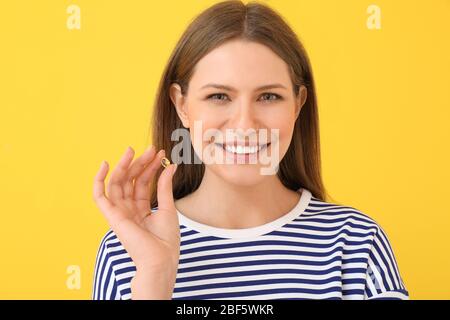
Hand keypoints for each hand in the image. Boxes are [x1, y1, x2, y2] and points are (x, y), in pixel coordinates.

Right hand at [93, 146, 179, 298]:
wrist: (161, 258)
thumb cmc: (166, 239)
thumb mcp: (167, 208)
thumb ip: (164, 186)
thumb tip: (170, 166)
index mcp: (140, 208)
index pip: (142, 182)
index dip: (150, 167)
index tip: (160, 153)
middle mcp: (128, 209)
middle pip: (130, 180)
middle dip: (139, 163)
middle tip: (150, 148)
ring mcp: (119, 212)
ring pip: (117, 183)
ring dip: (123, 166)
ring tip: (132, 150)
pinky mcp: (112, 216)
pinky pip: (100, 197)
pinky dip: (99, 180)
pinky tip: (105, 164)